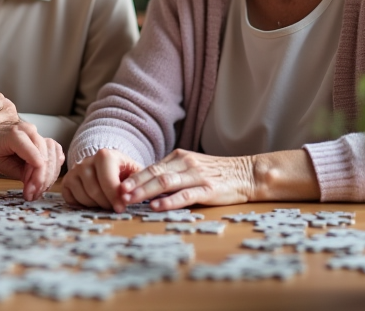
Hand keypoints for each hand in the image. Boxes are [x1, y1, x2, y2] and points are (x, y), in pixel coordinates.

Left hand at [0, 121, 63, 199]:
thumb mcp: (0, 164)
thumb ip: (19, 172)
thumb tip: (36, 184)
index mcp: (15, 134)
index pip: (36, 158)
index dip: (37, 178)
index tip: (30, 193)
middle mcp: (29, 130)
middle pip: (46, 157)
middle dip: (42, 180)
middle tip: (33, 194)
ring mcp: (37, 133)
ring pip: (54, 154)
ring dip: (49, 175)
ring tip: (38, 189)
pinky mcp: (43, 138)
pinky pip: (56, 152)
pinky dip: (54, 167)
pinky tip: (45, 178)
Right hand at [61, 149, 143, 210]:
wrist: (108, 166)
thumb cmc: (124, 172)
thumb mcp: (135, 173)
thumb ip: (136, 183)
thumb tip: (128, 196)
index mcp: (105, 155)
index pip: (107, 178)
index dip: (114, 196)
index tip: (121, 208)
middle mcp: (86, 161)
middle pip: (94, 190)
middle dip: (106, 203)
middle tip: (115, 208)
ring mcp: (74, 170)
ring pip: (82, 196)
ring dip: (96, 205)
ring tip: (106, 203)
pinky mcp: (66, 181)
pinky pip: (71, 199)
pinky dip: (82, 205)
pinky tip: (93, 202)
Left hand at [119, 149, 254, 209]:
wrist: (248, 174)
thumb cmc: (218, 173)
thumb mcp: (192, 167)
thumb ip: (172, 173)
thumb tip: (148, 185)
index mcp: (179, 157)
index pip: (151, 167)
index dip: (133, 177)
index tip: (117, 186)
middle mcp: (186, 163)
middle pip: (154, 173)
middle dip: (134, 184)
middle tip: (117, 194)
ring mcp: (197, 175)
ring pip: (166, 182)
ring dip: (145, 191)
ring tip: (130, 199)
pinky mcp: (209, 189)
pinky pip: (185, 195)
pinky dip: (169, 201)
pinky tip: (157, 206)